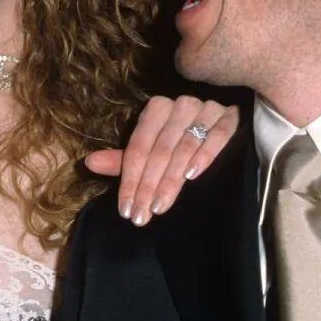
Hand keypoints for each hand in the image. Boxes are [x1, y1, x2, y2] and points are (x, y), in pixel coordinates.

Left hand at [84, 96, 239, 226]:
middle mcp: (180, 105)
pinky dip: (204, 155)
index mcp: (156, 108)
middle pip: (160, 150)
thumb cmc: (181, 144)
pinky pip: (218, 135)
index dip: (129, 179)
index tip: (125, 209)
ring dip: (171, 180)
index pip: (138, 147)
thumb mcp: (151, 152)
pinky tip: (192, 176)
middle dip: (148, 186)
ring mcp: (207, 108)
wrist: (225, 128)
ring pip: (185, 146)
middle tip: (141, 216)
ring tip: (159, 207)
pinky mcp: (231, 117)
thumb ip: (123, 160)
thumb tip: (89, 163)